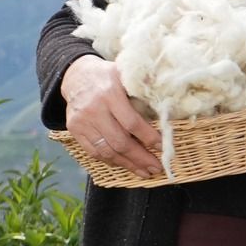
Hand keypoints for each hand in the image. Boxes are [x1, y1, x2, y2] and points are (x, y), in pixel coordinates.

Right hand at [61, 55, 163, 177]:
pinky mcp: (74, 130)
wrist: (75, 75)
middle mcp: (94, 109)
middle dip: (140, 158)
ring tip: (144, 172)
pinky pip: (93, 152)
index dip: (148, 138)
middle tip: (156, 168)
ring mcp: (82, 122)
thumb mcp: (125, 73)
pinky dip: (111, 161)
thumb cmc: (107, 76)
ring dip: (127, 164)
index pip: (132, 122)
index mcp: (110, 94)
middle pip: (120, 141)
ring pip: (107, 151)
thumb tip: (171, 95)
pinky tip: (125, 165)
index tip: (162, 147)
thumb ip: (144, 84)